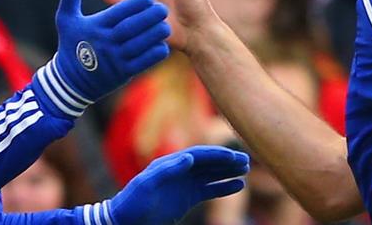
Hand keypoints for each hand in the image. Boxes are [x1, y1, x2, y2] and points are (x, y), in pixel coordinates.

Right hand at [33, 0, 169, 117]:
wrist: (69, 82)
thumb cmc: (70, 44)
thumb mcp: (66, 18)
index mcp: (95, 27)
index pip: (118, 13)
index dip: (134, 5)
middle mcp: (106, 43)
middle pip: (131, 28)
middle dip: (149, 18)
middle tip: (163, 8)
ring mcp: (115, 60)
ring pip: (139, 45)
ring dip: (154, 35)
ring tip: (166, 26)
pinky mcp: (122, 74)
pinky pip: (142, 64)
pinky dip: (153, 55)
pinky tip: (163, 46)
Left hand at [109, 145, 248, 224]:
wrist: (125, 220)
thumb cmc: (132, 201)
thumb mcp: (146, 184)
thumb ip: (167, 170)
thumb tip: (189, 157)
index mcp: (170, 163)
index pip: (197, 155)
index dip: (215, 154)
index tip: (233, 156)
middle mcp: (179, 170)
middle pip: (207, 162)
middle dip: (226, 160)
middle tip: (246, 160)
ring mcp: (184, 184)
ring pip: (211, 174)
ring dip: (228, 171)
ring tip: (246, 170)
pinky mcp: (187, 198)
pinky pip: (209, 189)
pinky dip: (224, 186)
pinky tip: (238, 185)